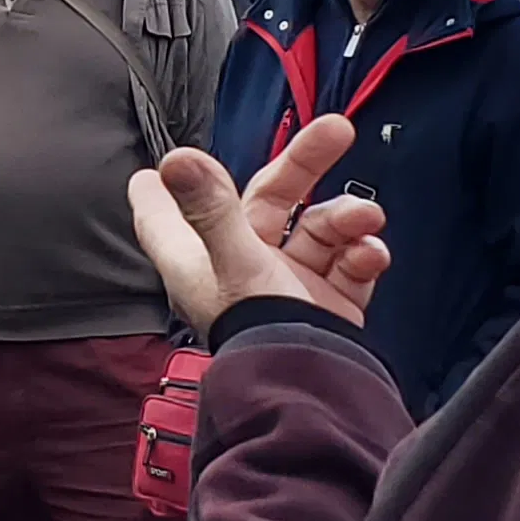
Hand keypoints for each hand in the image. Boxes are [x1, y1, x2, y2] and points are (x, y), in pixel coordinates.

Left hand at [127, 114, 389, 335]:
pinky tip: (370, 254)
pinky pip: (350, 265)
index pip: (165, 221)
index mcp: (202, 262)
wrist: (319, 390)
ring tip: (366, 219)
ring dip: (347, 217)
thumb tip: (174, 160)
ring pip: (320, 229)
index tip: (148, 174)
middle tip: (337, 130)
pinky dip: (364, 255)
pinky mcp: (329, 306)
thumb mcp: (235, 263)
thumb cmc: (262, 328)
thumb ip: (209, 209)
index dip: (157, 196)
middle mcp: (242, 269)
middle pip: (270, 200)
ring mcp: (290, 287)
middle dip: (305, 163)